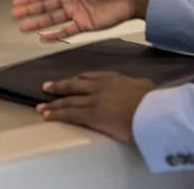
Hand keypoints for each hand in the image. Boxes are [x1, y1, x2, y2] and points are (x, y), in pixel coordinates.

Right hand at [11, 0, 149, 40]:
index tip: (16, 2)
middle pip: (45, 6)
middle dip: (29, 11)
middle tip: (13, 15)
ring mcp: (76, 12)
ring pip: (52, 19)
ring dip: (37, 23)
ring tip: (22, 28)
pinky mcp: (84, 24)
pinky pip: (66, 31)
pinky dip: (55, 35)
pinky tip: (43, 38)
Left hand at [38, 72, 154, 143]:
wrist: (151, 112)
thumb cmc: (152, 101)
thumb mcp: (143, 85)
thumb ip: (134, 85)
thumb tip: (137, 87)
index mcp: (111, 77)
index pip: (87, 77)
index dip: (75, 80)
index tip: (69, 82)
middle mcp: (98, 86)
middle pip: (73, 85)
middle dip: (59, 87)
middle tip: (46, 88)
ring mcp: (93, 99)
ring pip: (68, 100)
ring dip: (53, 104)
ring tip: (41, 107)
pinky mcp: (92, 115)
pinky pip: (70, 114)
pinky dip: (57, 114)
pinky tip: (47, 115)